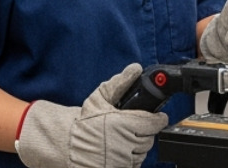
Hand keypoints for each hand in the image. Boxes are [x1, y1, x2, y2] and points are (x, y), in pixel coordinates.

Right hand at [15, 64, 167, 167]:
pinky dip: (130, 158)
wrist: (68, 145)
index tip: (159, 117)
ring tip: (125, 138)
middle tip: (135, 127)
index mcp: (122, 124)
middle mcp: (124, 144)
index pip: (153, 123)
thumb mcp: (100, 97)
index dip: (158, 119)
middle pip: (149, 138)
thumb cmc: (84, 122)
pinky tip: (120, 151)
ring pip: (142, 153)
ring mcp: (121, 161)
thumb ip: (119, 82)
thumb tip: (135, 69)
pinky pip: (133, 165)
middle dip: (144, 132)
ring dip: (137, 146)